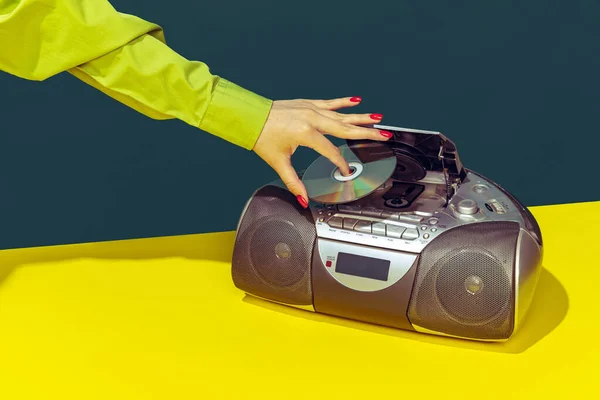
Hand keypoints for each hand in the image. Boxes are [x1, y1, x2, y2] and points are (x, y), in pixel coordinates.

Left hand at [252, 96, 392, 207]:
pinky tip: (356, 100)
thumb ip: (293, 182)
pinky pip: (331, 103)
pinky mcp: (308, 104)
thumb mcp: (278, 162)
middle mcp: (312, 119)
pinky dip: (344, 102)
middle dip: (366, 133)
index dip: (341, 163)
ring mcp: (311, 109)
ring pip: (342, 115)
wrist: (250, 116)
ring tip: (377, 119)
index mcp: (306, 134)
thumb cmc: (262, 135)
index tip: (347, 171)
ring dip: (361, 117)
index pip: (331, 152)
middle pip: (345, 129)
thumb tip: (303, 198)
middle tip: (384, 134)